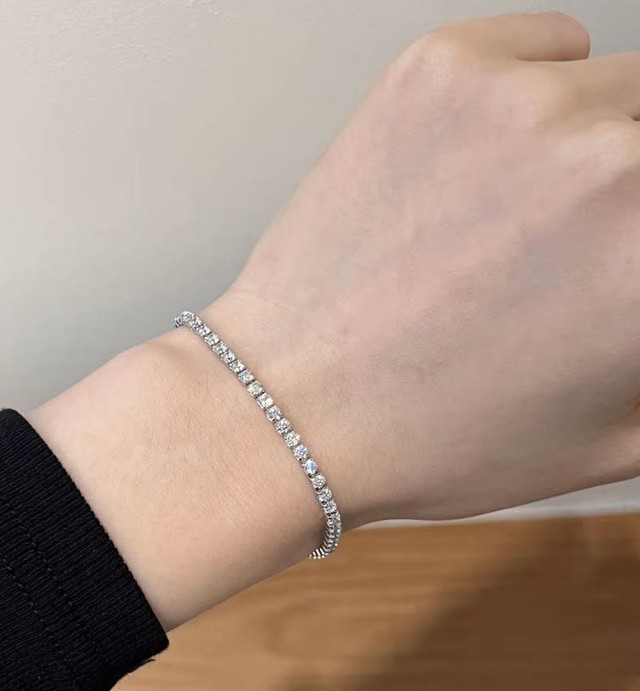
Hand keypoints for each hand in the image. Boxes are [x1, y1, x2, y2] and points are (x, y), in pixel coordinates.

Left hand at [33, 12, 639, 627]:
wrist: (290, 406)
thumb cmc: (425, 436)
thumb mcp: (608, 440)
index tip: (627, 253)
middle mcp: (606, 167)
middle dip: (638, 196)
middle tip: (586, 244)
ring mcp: (517, 106)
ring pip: (616, 88)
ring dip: (597, 143)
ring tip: (526, 217)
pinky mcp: (441, 73)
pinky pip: (546, 46)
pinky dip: (539, 89)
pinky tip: (491, 162)